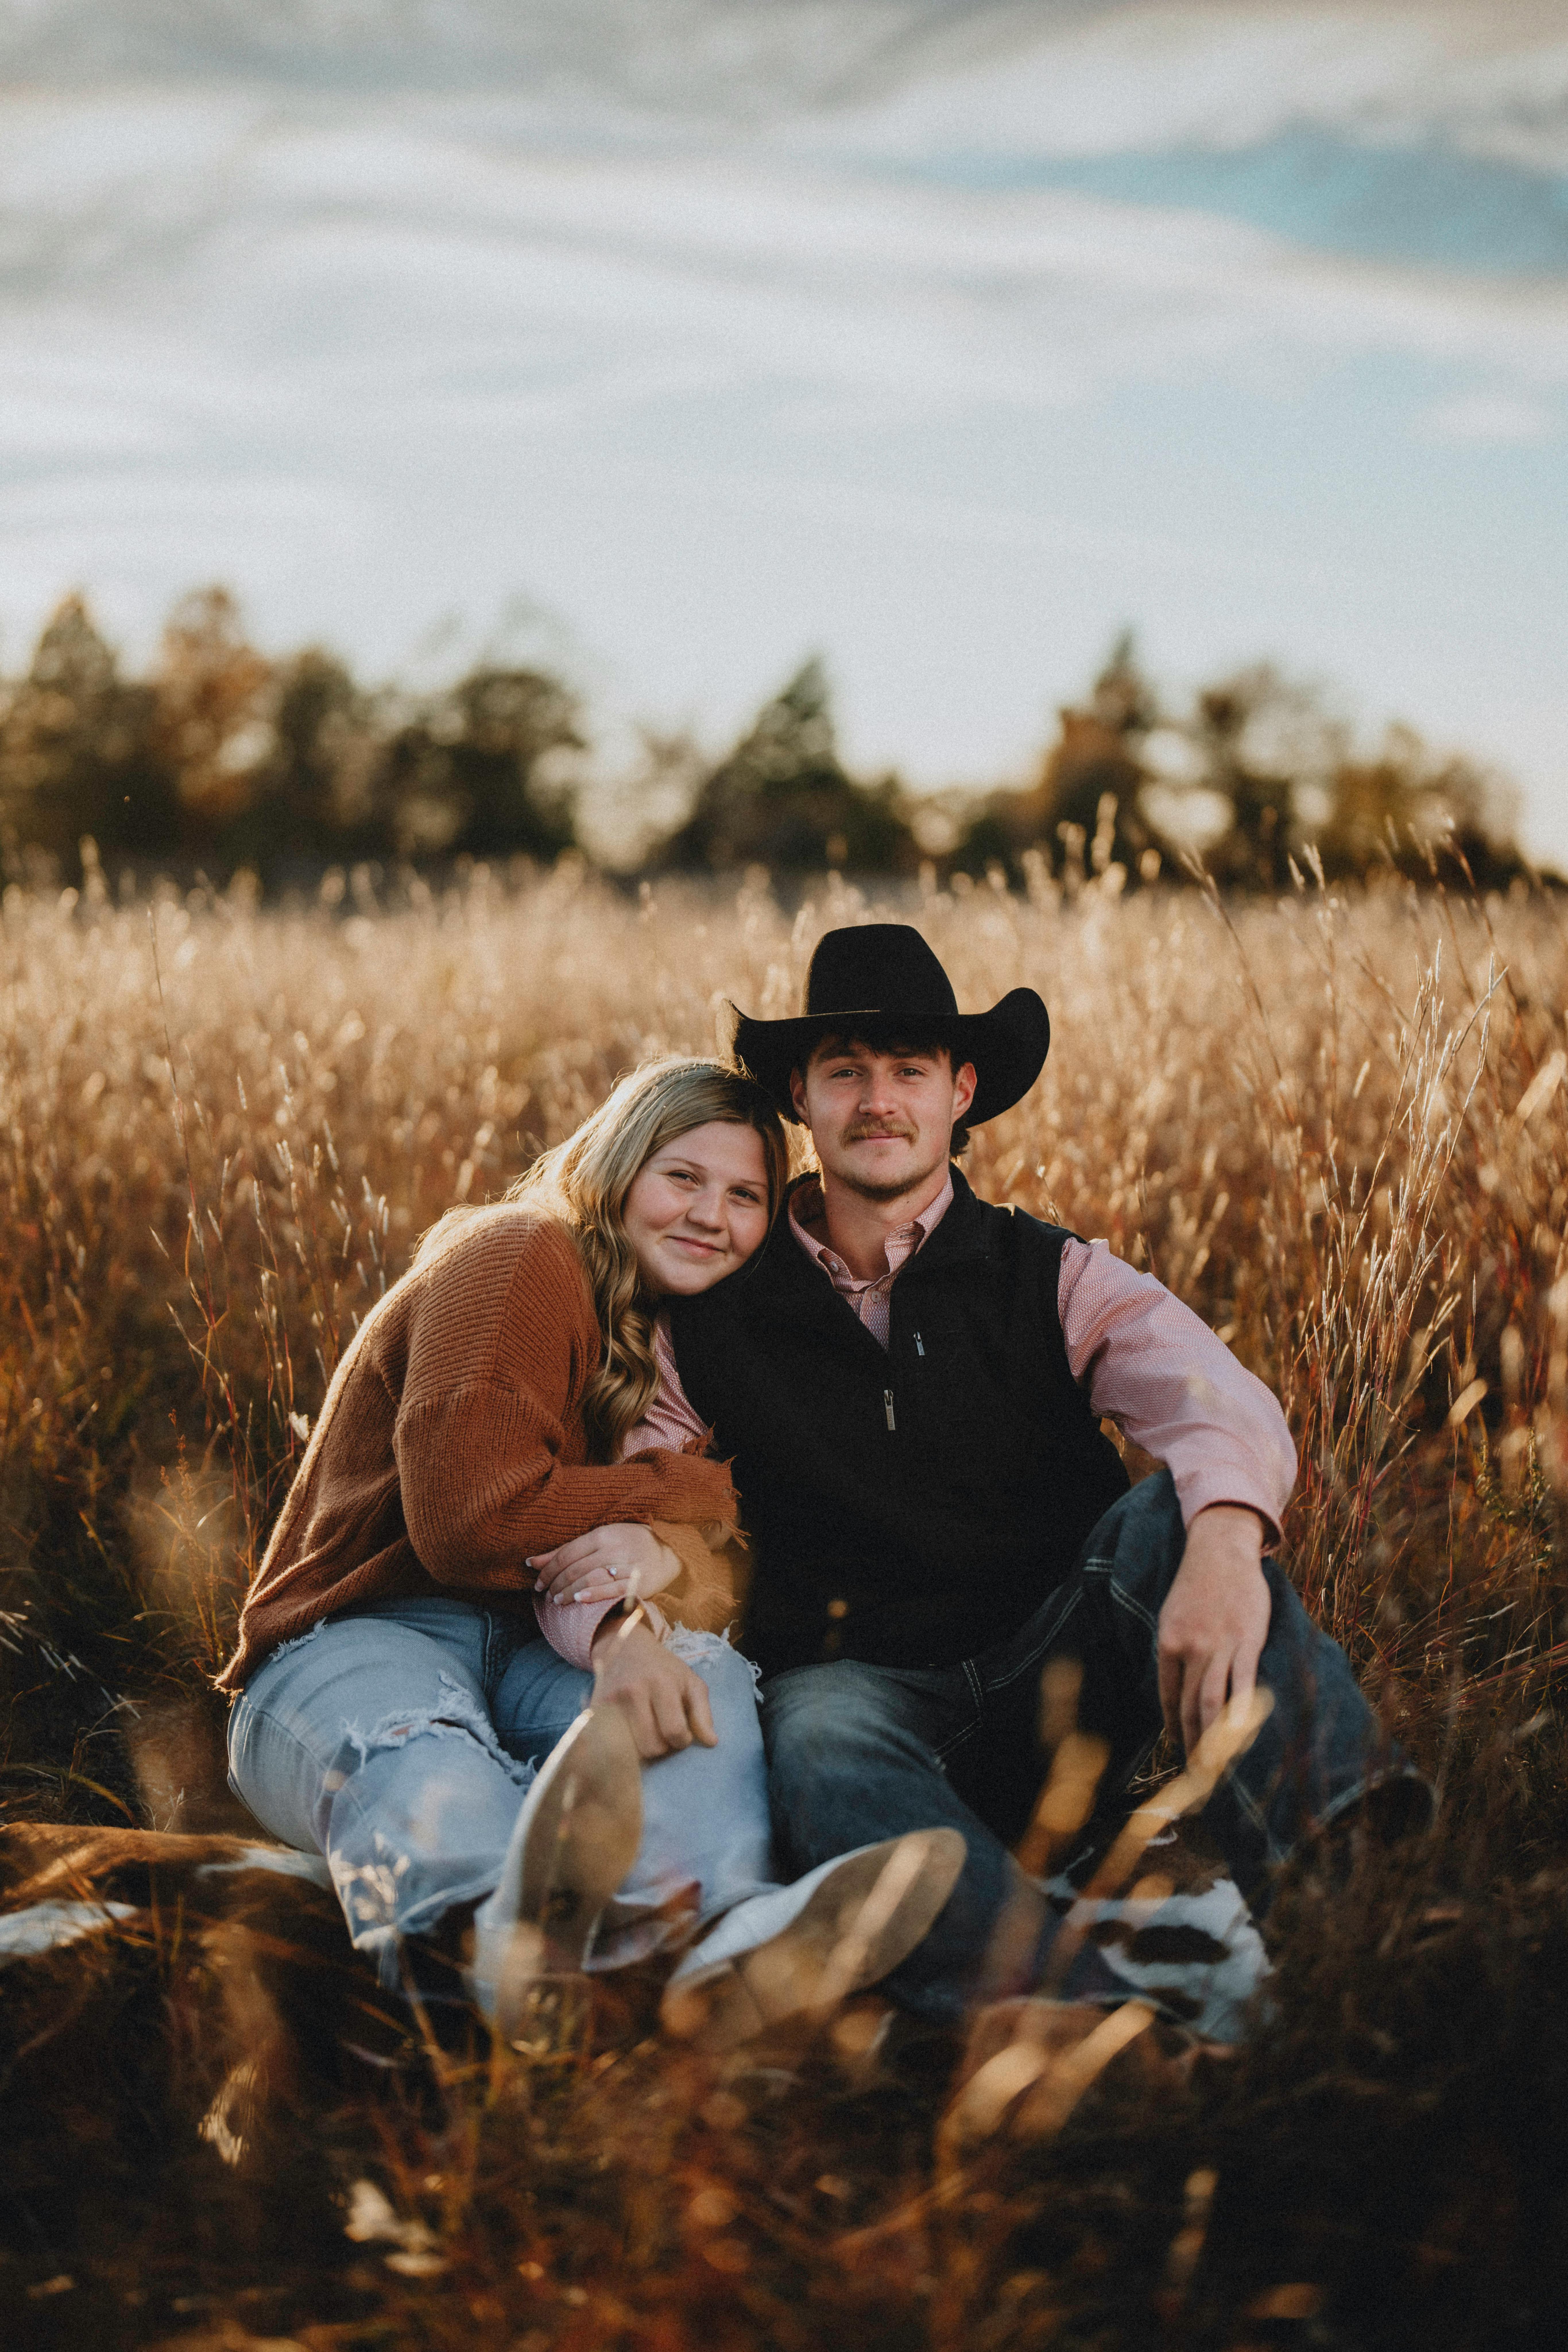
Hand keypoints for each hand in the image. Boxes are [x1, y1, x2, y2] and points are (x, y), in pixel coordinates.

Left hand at [528, 1524, 681, 1609]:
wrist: (668, 1554)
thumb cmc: (626, 1545)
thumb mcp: (599, 1540)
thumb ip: (566, 1551)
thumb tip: (531, 1562)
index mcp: (603, 1534)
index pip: (567, 1553)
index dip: (548, 1569)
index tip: (538, 1583)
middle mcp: (615, 1548)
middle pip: (576, 1568)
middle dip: (556, 1584)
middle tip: (547, 1595)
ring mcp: (628, 1565)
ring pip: (590, 1579)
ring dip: (569, 1592)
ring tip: (558, 1601)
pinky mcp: (640, 1583)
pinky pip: (613, 1590)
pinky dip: (593, 1595)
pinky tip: (579, 1601)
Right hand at [590, 1614, 716, 1758]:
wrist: (625, 1648)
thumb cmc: (664, 1669)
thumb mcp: (690, 1682)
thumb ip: (703, 1713)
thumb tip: (712, 1743)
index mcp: (661, 1683)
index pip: (674, 1731)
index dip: (682, 1741)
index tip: (681, 1733)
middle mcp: (633, 1692)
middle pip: (651, 1747)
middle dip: (662, 1747)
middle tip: (663, 1733)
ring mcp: (609, 1702)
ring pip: (630, 1752)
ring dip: (642, 1749)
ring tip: (647, 1733)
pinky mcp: (593, 1711)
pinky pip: (609, 1746)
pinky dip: (622, 1747)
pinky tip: (630, 1733)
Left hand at [1156, 1505, 1271, 1758]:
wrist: (1220, 1551)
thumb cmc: (1197, 1586)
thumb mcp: (1173, 1618)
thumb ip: (1176, 1653)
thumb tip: (1178, 1690)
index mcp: (1168, 1644)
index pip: (1168, 1697)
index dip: (1174, 1726)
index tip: (1178, 1748)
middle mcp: (1190, 1649)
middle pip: (1190, 1707)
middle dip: (1193, 1744)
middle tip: (1198, 1773)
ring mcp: (1219, 1647)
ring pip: (1213, 1703)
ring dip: (1213, 1738)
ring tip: (1217, 1765)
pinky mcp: (1246, 1643)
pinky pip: (1242, 1684)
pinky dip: (1240, 1712)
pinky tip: (1241, 1735)